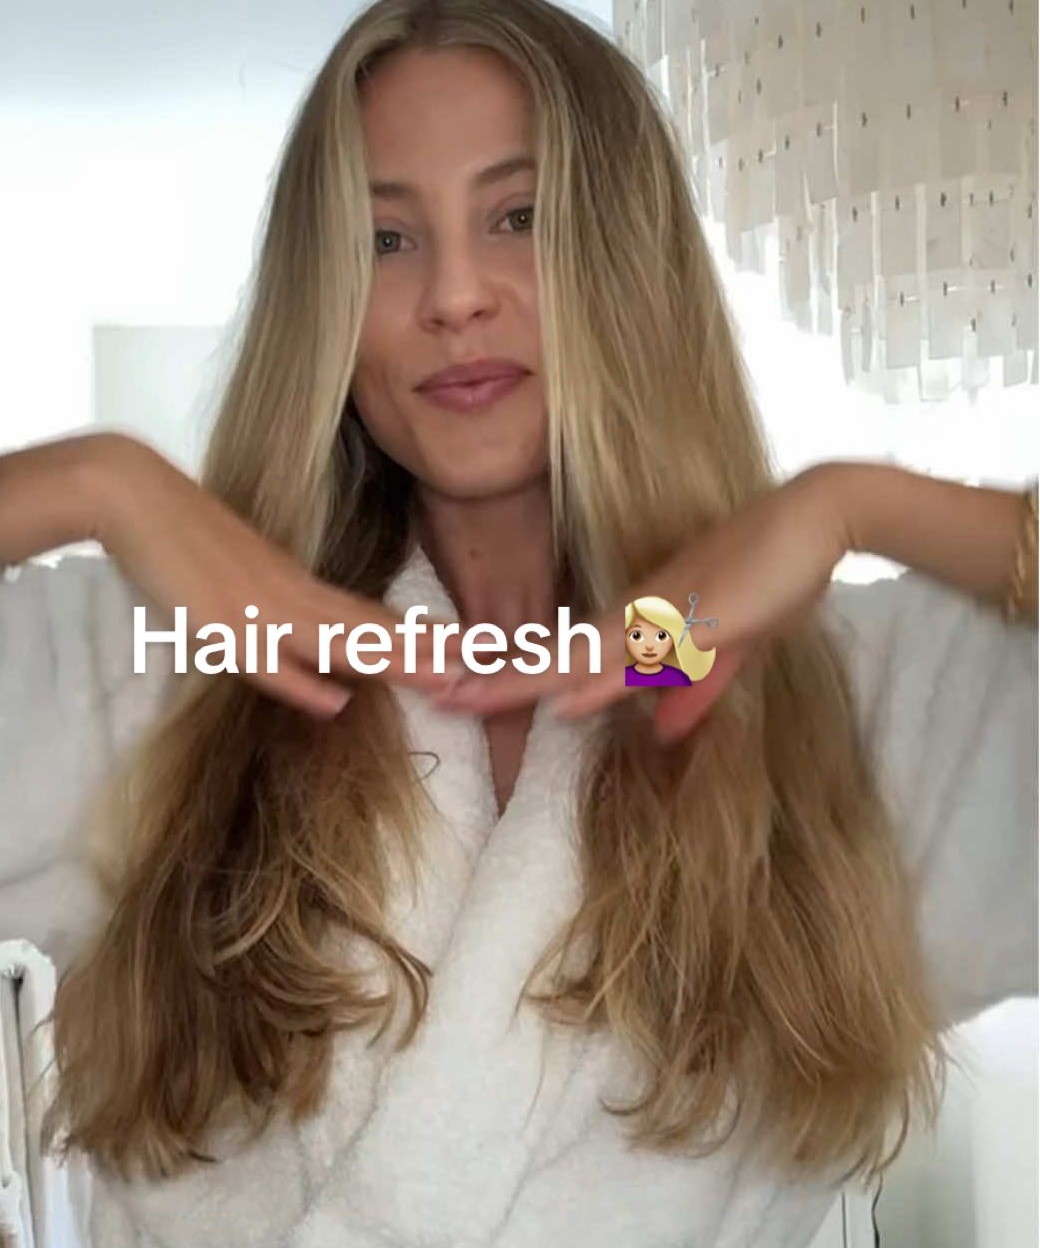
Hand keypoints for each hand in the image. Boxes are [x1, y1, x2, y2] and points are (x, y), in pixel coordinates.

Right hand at [84, 435, 462, 718]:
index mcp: (296, 587)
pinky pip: (268, 657)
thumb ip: (277, 625)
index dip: (418, 639)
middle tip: (484, 668)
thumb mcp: (237, 584)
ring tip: (445, 677)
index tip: (466, 655)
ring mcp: (258, 606)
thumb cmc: (180, 535)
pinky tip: (337, 701)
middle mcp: (289, 596)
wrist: (134, 492)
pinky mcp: (220, 617)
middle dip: (426, 652)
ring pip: (338, 639)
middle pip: (371, 628)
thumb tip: (325, 683)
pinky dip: (302, 680)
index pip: (371, 617)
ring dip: (392, 660)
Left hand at [431, 465, 851, 741]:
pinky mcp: (695, 614)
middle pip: (551, 654)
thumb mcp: (731, 649)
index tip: (461, 690)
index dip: (511, 674)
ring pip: (577, 653)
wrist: (818, 517)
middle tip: (429, 691)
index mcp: (638, 622)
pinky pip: (638, 651)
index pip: (562, 656)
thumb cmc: (773, 574)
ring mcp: (660, 612)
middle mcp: (636, 614)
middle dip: (492, 676)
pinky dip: (600, 676)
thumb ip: (694, 689)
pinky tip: (565, 697)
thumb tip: (661, 731)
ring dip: (522, 677)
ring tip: (465, 696)